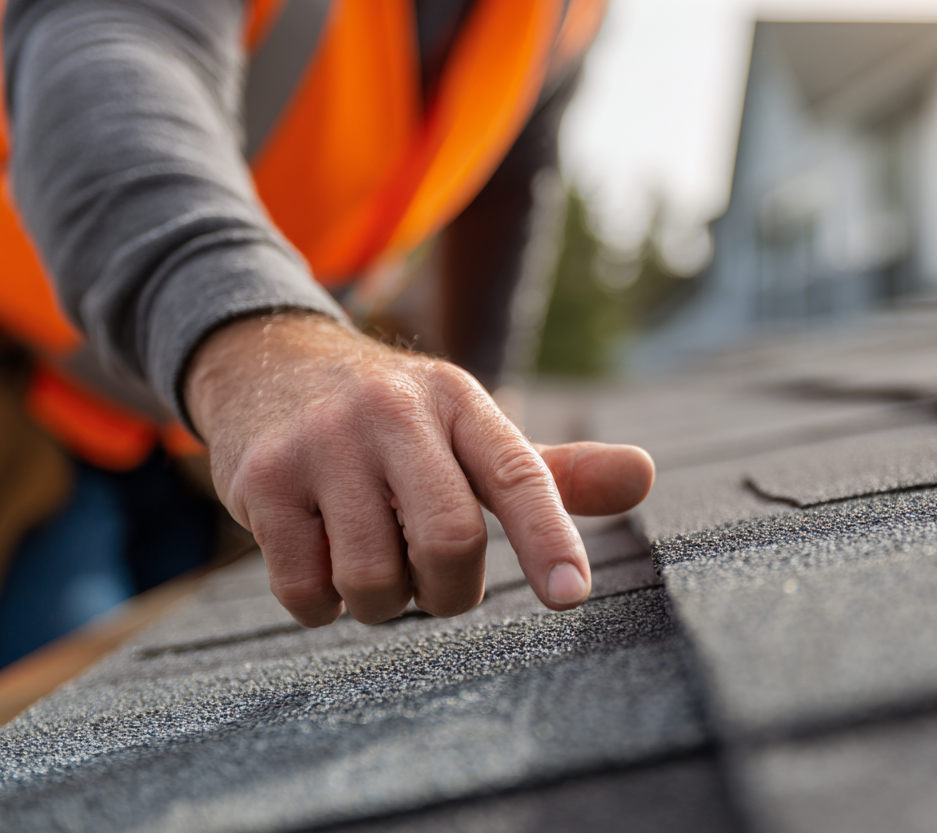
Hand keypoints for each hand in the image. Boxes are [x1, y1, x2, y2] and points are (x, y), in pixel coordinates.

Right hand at [184, 312, 654, 625]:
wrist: (267, 361)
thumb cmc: (394, 419)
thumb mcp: (471, 429)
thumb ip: (553, 469)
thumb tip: (644, 476)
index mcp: (458, 401)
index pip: (519, 473)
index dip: (549, 538)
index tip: (571, 596)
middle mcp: (392, 413)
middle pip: (449, 541)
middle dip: (452, 592)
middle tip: (439, 582)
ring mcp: (321, 444)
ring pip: (374, 579)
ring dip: (384, 602)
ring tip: (376, 562)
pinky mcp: (260, 480)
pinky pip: (307, 591)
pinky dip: (324, 605)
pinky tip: (324, 561)